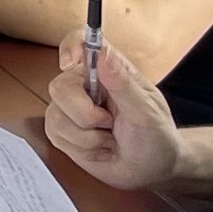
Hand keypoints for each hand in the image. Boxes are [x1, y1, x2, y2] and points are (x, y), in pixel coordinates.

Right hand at [44, 28, 184, 191]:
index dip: (70, 47)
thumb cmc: (156, 136)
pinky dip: (82, 149)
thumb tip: (101, 52)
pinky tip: (100, 148)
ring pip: (56, 116)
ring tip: (109, 139)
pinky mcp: (63, 131)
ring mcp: (71, 109)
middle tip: (109, 122)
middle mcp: (85, 85)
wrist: (153, 169)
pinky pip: (55, 136)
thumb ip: (122, 82)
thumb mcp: (146, 111)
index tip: (72, 63)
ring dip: (87, 137)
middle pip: (59, 86)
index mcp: (107, 70)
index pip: (80, 42)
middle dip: (85, 114)